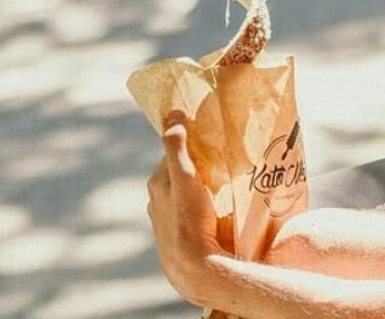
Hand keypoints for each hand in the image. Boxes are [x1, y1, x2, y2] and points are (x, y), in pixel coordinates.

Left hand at [147, 111, 225, 304]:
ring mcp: (170, 221)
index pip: (174, 153)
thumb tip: (173, 113)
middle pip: (182, 174)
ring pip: (188, 195)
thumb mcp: (184, 177)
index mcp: (156, 184)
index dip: (192, 144)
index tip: (212, 140)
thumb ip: (177, 146)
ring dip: (205, 189)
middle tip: (225, 161)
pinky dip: (206, 209)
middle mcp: (158, 202)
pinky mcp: (183, 237)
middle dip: (200, 166)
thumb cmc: (189, 221)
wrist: (196, 270)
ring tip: (227, 186)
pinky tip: (222, 211)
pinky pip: (195, 214)